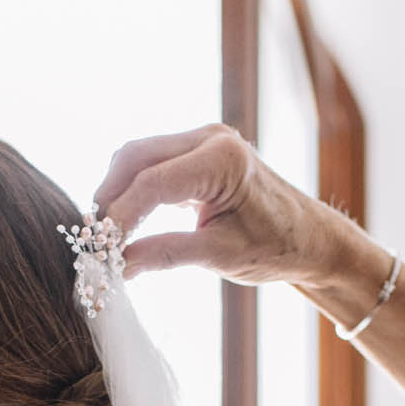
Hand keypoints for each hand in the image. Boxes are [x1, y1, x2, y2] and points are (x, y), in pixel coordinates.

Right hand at [94, 123, 350, 285]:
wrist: (311, 238)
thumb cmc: (278, 247)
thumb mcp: (221, 256)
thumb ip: (168, 254)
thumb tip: (119, 266)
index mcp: (223, 159)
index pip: (152, 184)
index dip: (119, 217)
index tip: (98, 251)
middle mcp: (211, 139)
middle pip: (135, 157)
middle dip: (109, 197)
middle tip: (93, 241)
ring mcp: (204, 141)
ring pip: (138, 157)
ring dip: (117, 192)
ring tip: (105, 235)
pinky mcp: (198, 152)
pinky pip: (152, 163)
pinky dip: (133, 189)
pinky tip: (124, 222)